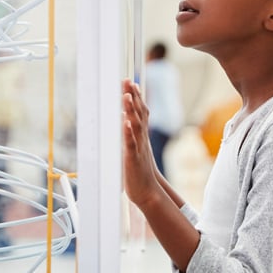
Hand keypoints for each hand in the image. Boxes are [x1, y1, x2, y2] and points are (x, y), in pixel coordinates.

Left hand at [122, 79, 159, 207]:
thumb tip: (125, 120)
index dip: (136, 97)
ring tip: (127, 96)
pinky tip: (125, 123)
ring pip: (135, 126)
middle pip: (139, 114)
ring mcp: (138, 148)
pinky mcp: (133, 158)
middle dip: (133, 97)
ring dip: (131, 110)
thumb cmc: (140, 170)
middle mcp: (141, 139)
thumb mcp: (136, 148)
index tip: (131, 82)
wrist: (147, 191)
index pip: (140, 112)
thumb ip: (131, 135)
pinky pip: (131, 144)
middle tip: (128, 81)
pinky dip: (128, 133)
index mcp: (141, 136)